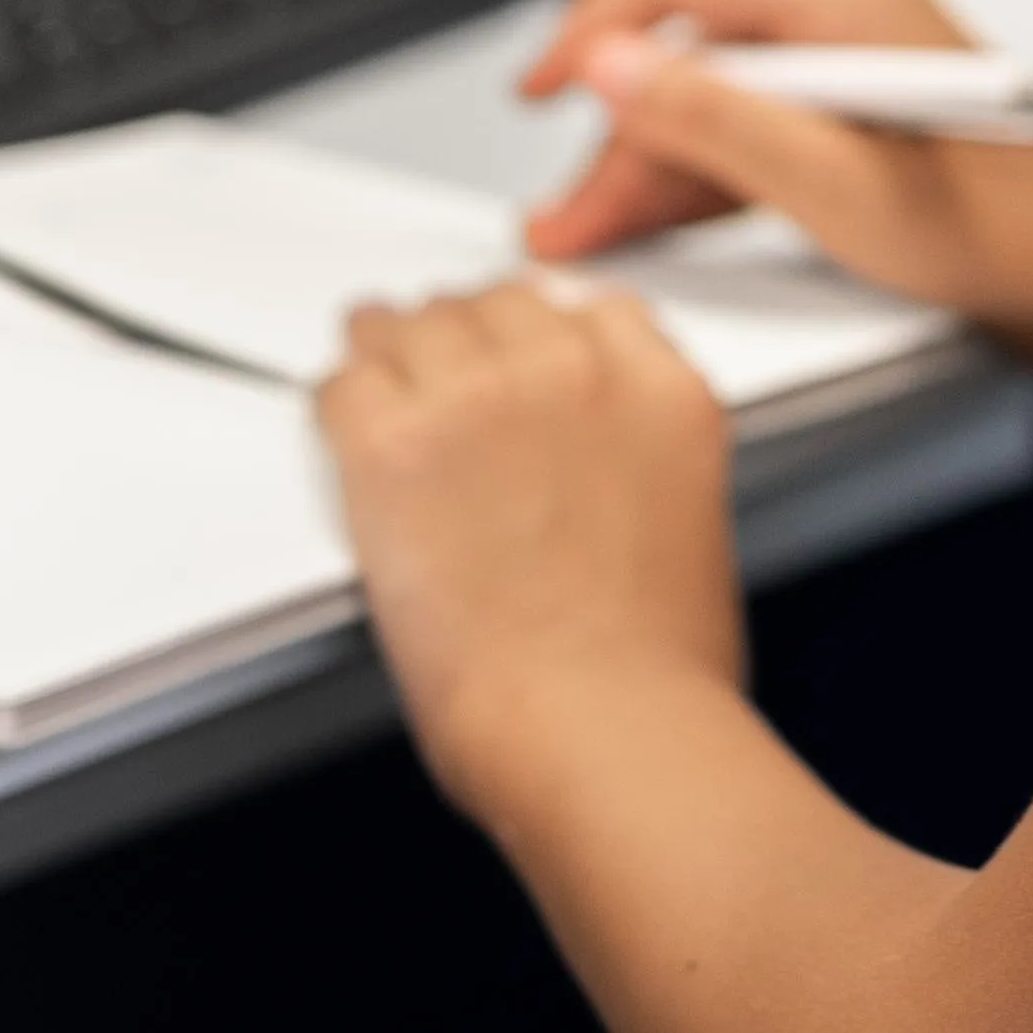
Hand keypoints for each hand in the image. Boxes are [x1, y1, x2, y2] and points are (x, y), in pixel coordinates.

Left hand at [321, 279, 740, 822]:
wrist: (600, 727)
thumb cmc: (655, 676)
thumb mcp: (694, 531)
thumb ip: (644, 468)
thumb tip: (604, 485)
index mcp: (659, 394)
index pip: (596, 311)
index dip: (546, 335)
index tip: (523, 353)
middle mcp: (572, 372)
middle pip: (495, 305)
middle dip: (465, 337)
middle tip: (437, 365)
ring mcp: (478, 398)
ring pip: (410, 326)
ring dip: (391, 350)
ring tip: (372, 366)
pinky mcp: (392, 443)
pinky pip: (343, 385)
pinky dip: (337, 403)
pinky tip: (338, 420)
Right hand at [518, 0, 1032, 416]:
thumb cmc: (1003, 233)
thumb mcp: (831, 184)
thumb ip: (714, 116)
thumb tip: (613, 64)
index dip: (589, 31)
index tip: (536, 89)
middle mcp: (845, 11)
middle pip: (689, 51)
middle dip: (618, 135)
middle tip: (568, 219)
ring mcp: (854, 62)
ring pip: (717, 98)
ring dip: (653, 166)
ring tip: (596, 237)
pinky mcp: (864, 113)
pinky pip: (760, 128)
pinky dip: (709, 177)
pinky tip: (663, 226)